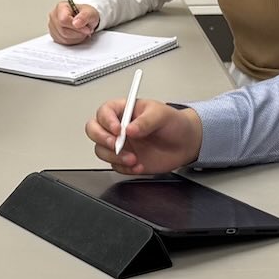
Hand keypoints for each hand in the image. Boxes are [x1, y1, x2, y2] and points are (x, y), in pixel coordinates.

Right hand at [48, 2, 100, 45]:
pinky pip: (63, 42)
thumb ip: (84, 16)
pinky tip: (76, 34)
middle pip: (64, 31)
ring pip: (64, 38)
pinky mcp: (54, 35)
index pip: (64, 20)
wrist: (84, 19)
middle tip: (86, 30)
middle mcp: (54, 16)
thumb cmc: (85, 14)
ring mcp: (52, 26)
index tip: (86, 28)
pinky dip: (73, 41)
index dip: (76, 27)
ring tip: (81, 31)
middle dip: (78, 33)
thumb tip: (76, 23)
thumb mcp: (90, 12)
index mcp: (61, 7)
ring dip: (76, 37)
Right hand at [84, 97, 201, 174]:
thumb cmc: (173, 123)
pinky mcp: (124, 160)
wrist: (185, 144)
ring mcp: (120, 145)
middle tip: (117, 145)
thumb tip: (130, 128)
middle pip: (94, 130)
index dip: (106, 121)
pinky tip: (139, 165)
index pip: (104, 112)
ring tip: (133, 159)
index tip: (118, 130)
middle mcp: (118, 128)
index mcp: (124, 110)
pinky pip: (115, 166)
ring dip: (114, 157)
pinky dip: (125, 168)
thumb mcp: (162, 115)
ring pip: (101, 150)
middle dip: (102, 139)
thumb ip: (145, 121)